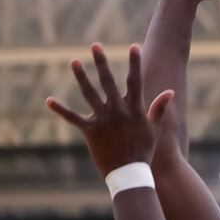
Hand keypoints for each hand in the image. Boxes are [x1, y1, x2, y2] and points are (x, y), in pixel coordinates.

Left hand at [47, 44, 174, 176]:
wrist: (130, 173)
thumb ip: (159, 108)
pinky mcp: (90, 131)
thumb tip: (169, 92)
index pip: (135, 81)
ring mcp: (103, 120)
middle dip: (102, 62)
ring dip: (81, 77)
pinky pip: (73, 118)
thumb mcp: (154, 129)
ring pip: (90, 93)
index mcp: (134, 109)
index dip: (135, 63)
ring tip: (74, 61)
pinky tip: (49, 100)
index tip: (133, 46)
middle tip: (95, 45)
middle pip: (108, 81)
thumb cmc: (143, 151)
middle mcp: (118, 111)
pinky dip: (60, 109)